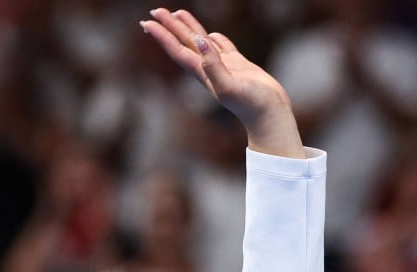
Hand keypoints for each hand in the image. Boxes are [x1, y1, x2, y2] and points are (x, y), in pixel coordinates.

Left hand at [141, 8, 304, 157]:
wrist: (268, 115)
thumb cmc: (251, 104)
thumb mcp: (229, 86)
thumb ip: (213, 65)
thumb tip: (200, 42)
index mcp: (202, 73)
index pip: (177, 50)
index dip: (162, 36)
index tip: (147, 22)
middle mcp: (209, 69)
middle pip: (185, 43)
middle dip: (170, 27)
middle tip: (156, 10)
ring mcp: (223, 67)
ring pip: (201, 42)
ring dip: (188, 28)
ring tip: (177, 13)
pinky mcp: (239, 66)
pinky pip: (222, 48)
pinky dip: (214, 39)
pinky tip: (209, 35)